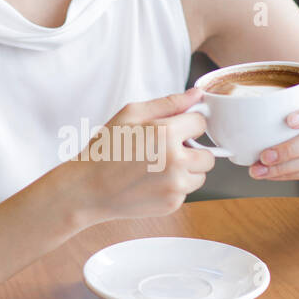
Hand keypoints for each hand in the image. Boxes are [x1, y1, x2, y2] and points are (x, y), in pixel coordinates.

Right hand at [72, 88, 215, 224]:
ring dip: (186, 170)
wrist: (88, 189)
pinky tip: (151, 182)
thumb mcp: (130, 114)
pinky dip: (174, 186)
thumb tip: (196, 95)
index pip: (201, 123)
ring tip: (158, 167)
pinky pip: (186, 191)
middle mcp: (176, 161)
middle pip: (209, 155)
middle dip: (192, 150)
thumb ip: (168, 103)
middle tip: (167, 150)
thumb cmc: (105, 149)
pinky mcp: (172, 204)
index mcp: (166, 134)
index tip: (175, 129)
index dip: (187, 124)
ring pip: (200, 175)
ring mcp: (176, 186)